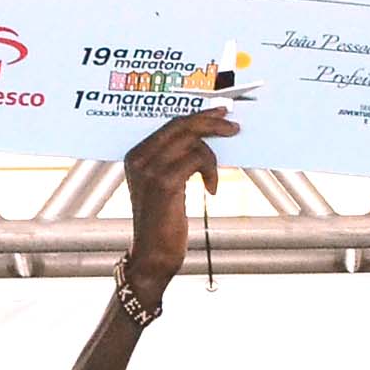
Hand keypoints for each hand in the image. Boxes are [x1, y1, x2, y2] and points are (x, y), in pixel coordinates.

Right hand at [120, 109, 237, 304]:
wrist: (153, 256)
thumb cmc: (162, 223)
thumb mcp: (165, 185)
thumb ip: (175, 160)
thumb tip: (204, 138)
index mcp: (135, 155)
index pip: (170, 124)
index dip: (198, 116)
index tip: (219, 114)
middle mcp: (139, 158)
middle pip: (181, 126)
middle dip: (211, 123)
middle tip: (233, 128)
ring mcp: (150, 169)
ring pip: (193, 142)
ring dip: (212, 159)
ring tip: (213, 180)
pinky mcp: (164, 183)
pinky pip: (197, 160)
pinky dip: (211, 172)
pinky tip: (211, 190)